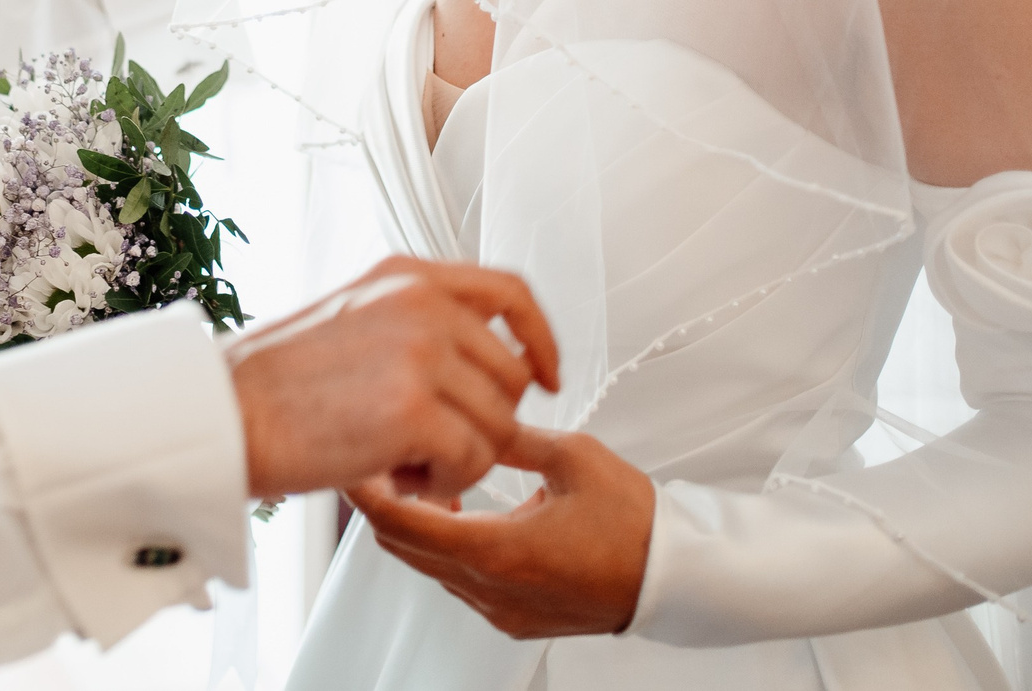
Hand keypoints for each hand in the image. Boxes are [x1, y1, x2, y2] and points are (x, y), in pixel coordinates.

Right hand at [226, 257, 559, 502]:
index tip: (547, 374)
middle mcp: (422, 305)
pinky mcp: (414, 409)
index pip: (510, 292)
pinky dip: (443, 482)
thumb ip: (414, 321)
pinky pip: (471, 458)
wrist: (224, 415)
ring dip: (460, 458)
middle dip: (485, 422)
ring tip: (404, 461)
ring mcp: (421, 353)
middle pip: (511, 376)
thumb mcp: (352, 315)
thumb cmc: (275, 383)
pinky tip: (400, 477)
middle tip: (430, 446)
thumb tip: (479, 360)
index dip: (540, 338)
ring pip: (497, 424)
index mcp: (408, 277)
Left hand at [346, 423, 656, 637]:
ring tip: (429, 478)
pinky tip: (465, 512)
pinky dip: (448, 547)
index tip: (356, 463)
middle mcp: (491, 589)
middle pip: (405, 549)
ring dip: (418, 525)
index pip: (402, 525)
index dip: (367, 493)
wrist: (674, 577)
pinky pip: (459, 582)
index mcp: (498, 550)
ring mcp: (500, 609)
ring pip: (429, 566)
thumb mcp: (572, 458)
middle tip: (385, 460)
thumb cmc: (635, 525)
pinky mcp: (513, 617)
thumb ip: (511, 437)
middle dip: (386, 505)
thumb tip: (472, 415)